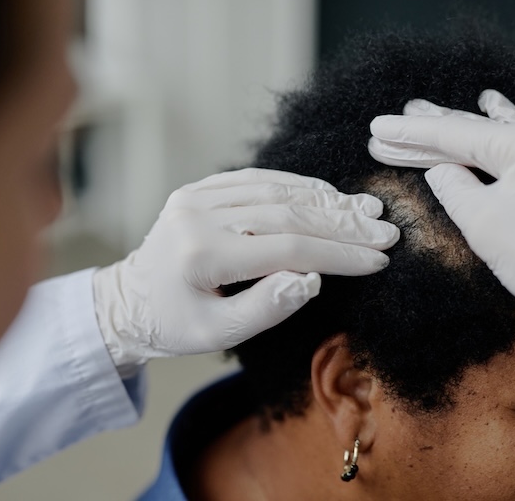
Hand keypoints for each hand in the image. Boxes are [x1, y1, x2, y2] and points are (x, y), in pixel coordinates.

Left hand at [93, 168, 399, 373]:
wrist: (129, 301)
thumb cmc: (175, 325)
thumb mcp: (218, 334)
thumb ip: (266, 307)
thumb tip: (312, 279)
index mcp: (200, 255)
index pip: (287, 248)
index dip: (338, 254)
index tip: (378, 259)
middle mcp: (197, 215)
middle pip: (286, 213)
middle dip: (342, 224)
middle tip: (385, 231)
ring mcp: (196, 196)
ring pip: (276, 190)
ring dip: (326, 200)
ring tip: (366, 211)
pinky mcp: (200, 188)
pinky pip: (257, 179)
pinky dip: (297, 186)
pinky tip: (328, 195)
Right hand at [368, 90, 514, 362]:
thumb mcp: (481, 221)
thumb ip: (453, 187)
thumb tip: (441, 170)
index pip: (457, 134)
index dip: (413, 133)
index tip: (380, 127)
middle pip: (479, 131)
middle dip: (434, 130)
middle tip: (399, 118)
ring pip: (502, 138)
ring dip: (466, 131)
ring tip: (432, 110)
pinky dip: (502, 137)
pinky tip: (495, 107)